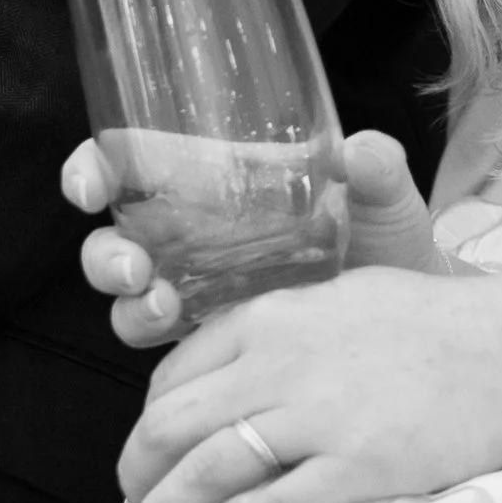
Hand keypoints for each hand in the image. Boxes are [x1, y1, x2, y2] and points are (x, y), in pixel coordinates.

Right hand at [63, 128, 448, 351]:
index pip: (130, 166)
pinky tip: (189, 338)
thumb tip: (359, 150)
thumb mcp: (383, 198)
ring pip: (128, 299)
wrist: (410, 319)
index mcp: (214, 183)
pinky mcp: (215, 346)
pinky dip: (164, 345)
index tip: (91, 185)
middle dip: (104, 256)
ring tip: (165, 304)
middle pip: (114, 241)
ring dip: (129, 305)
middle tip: (133, 267)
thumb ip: (376, 171)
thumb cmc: (387, 242)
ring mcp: (198, 293)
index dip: (94, 170)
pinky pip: (166, 352)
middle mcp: (192, 237)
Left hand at [115, 263, 501, 502]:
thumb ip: (285, 331)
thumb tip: (247, 367)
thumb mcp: (340, 298)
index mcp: (271, 318)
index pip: (176, 375)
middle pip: (172, 425)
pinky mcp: (354, 465)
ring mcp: (315, 416)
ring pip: (206, 471)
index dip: (149, 424)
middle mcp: (278, 362)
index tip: (151, 456)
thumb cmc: (434, 323)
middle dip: (138, 475)